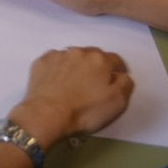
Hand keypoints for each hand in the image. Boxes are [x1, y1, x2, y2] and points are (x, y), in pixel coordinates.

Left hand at [12, 47, 134, 141]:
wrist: (47, 115)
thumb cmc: (85, 111)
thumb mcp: (117, 102)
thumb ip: (125, 83)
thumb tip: (120, 75)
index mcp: (100, 59)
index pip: (116, 60)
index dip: (118, 71)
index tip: (116, 83)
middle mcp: (79, 51)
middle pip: (94, 56)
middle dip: (97, 68)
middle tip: (94, 86)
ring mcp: (58, 55)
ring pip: (74, 57)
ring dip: (77, 67)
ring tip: (74, 85)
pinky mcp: (41, 62)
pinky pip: (55, 62)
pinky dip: (59, 69)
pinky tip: (57, 83)